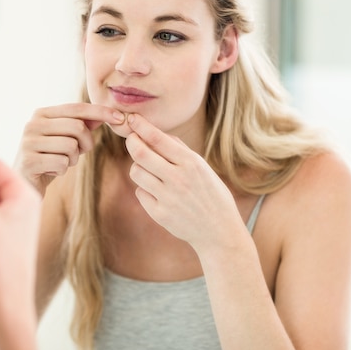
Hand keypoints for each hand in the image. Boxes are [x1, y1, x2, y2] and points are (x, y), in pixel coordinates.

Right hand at [14, 103, 124, 194]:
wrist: (25, 185)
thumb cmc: (49, 159)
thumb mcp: (66, 139)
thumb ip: (83, 124)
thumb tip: (107, 113)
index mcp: (41, 114)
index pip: (77, 108)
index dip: (101, 112)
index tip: (121, 118)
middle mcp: (32, 124)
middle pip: (77, 127)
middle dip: (85, 144)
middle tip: (77, 153)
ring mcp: (28, 142)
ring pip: (71, 146)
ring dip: (72, 160)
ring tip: (60, 163)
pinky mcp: (28, 161)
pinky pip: (62, 163)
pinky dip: (62, 171)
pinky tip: (50, 171)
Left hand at [124, 114, 243, 251]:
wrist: (219, 231)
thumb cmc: (210, 194)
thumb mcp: (202, 167)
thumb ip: (180, 150)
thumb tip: (154, 132)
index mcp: (191, 163)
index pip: (158, 139)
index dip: (141, 126)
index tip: (132, 118)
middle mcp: (178, 179)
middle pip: (140, 154)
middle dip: (131, 142)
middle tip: (131, 140)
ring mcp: (168, 197)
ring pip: (136, 172)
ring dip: (138, 167)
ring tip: (150, 171)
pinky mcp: (159, 214)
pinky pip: (140, 192)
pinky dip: (145, 189)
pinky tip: (158, 193)